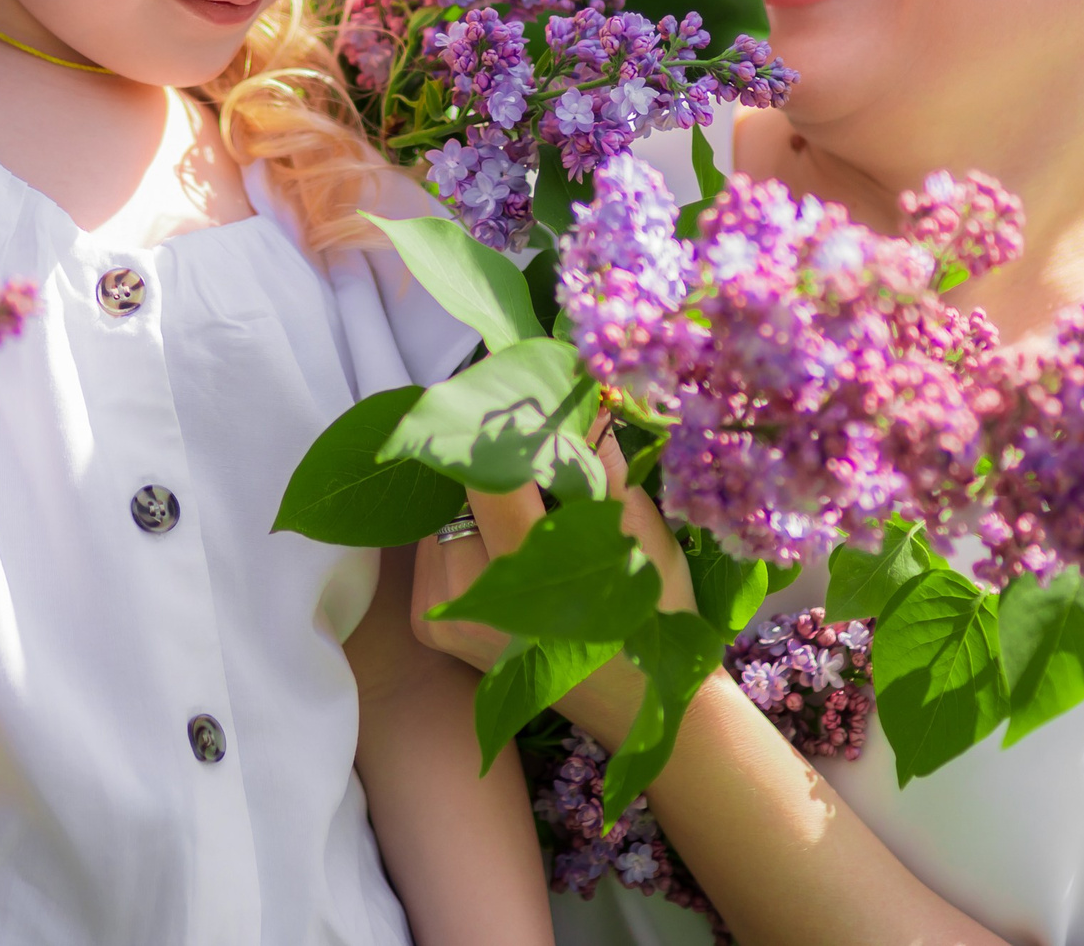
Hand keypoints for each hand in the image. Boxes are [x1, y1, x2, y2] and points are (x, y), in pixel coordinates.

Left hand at [408, 426, 698, 672]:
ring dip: (469, 495)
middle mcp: (470, 595)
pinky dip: (461, 529)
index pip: (485, 473)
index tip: (501, 383)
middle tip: (515, 430)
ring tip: (515, 487)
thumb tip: (583, 397)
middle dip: (483, 458)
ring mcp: (443, 616)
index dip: (492, 423)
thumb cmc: (651, 614)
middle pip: (454, 492)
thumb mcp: (641, 534)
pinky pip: (433, 550)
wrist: (633, 701)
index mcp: (526, 568)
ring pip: (438, 518)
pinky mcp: (432, 626)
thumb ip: (601, 463)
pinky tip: (499, 530)